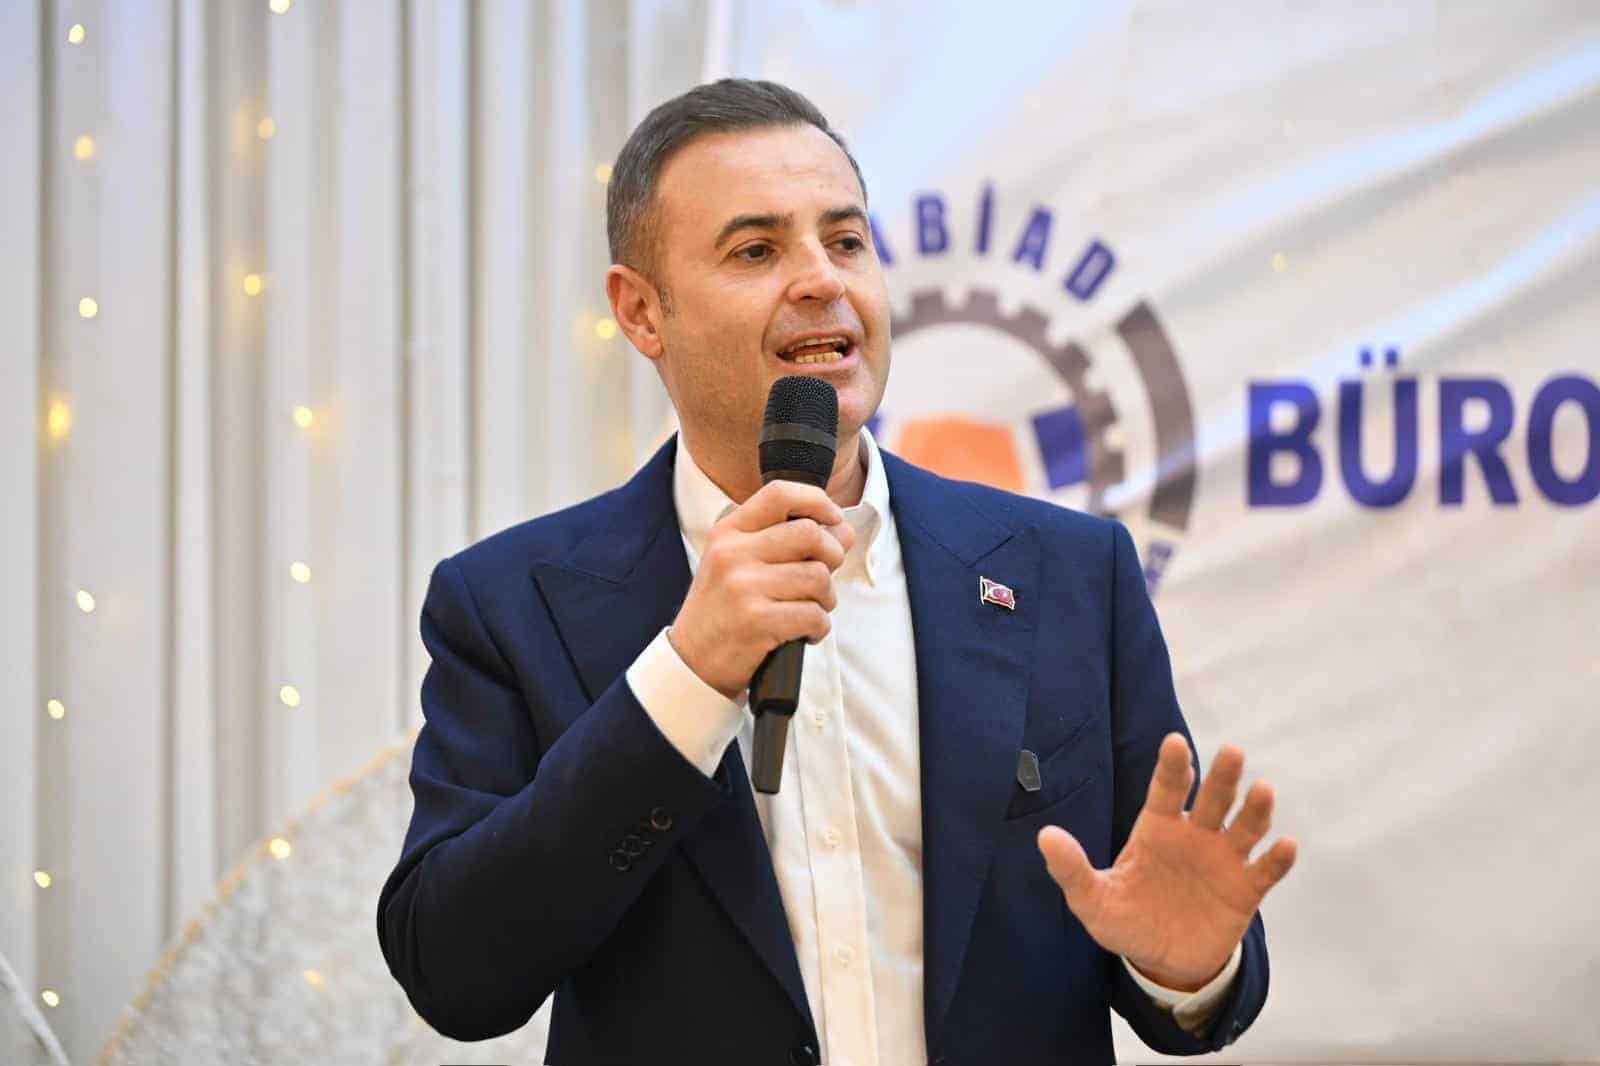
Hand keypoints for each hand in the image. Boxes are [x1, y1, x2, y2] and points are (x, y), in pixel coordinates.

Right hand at [668, 480, 855, 698]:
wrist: (692, 662)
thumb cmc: (723, 610)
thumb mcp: (738, 564)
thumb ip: (785, 542)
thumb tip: (843, 530)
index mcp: (729, 532)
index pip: (780, 494)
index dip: (818, 502)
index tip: (833, 520)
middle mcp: (733, 553)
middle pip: (810, 534)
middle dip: (832, 556)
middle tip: (823, 578)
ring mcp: (743, 586)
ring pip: (818, 577)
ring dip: (826, 599)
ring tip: (809, 610)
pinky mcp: (757, 621)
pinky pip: (814, 615)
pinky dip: (819, 628)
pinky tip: (803, 633)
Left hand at [1037, 733, 1296, 991]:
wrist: (1162, 961)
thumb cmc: (1126, 919)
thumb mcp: (1092, 900)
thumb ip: (1072, 869)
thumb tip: (1045, 836)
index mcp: (1157, 828)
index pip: (1166, 789)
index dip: (1172, 766)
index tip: (1174, 742)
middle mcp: (1194, 836)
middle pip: (1212, 799)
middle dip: (1222, 776)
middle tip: (1232, 751)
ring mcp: (1223, 861)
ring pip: (1245, 827)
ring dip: (1255, 810)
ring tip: (1263, 791)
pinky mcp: (1246, 891)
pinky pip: (1265, 871)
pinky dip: (1277, 859)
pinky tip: (1286, 846)